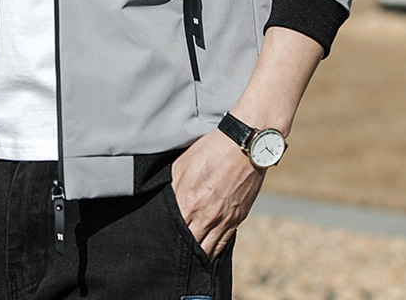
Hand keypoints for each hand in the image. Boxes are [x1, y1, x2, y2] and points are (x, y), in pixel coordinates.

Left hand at [170, 127, 264, 259]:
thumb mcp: (182, 164)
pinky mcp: (237, 220)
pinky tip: (206, 254)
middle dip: (180, 252)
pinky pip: (222, 244)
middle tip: (170, 256)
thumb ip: (172, 187)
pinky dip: (213, 251)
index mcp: (187, 201)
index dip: (165, 237)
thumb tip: (164, 202)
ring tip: (187, 260)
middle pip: (189, 246)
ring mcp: (223, 220)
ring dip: (196, 256)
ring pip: (206, 251)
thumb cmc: (212, 150)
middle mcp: (205, 216)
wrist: (245, 145)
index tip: (160, 243)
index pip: (172, 231)